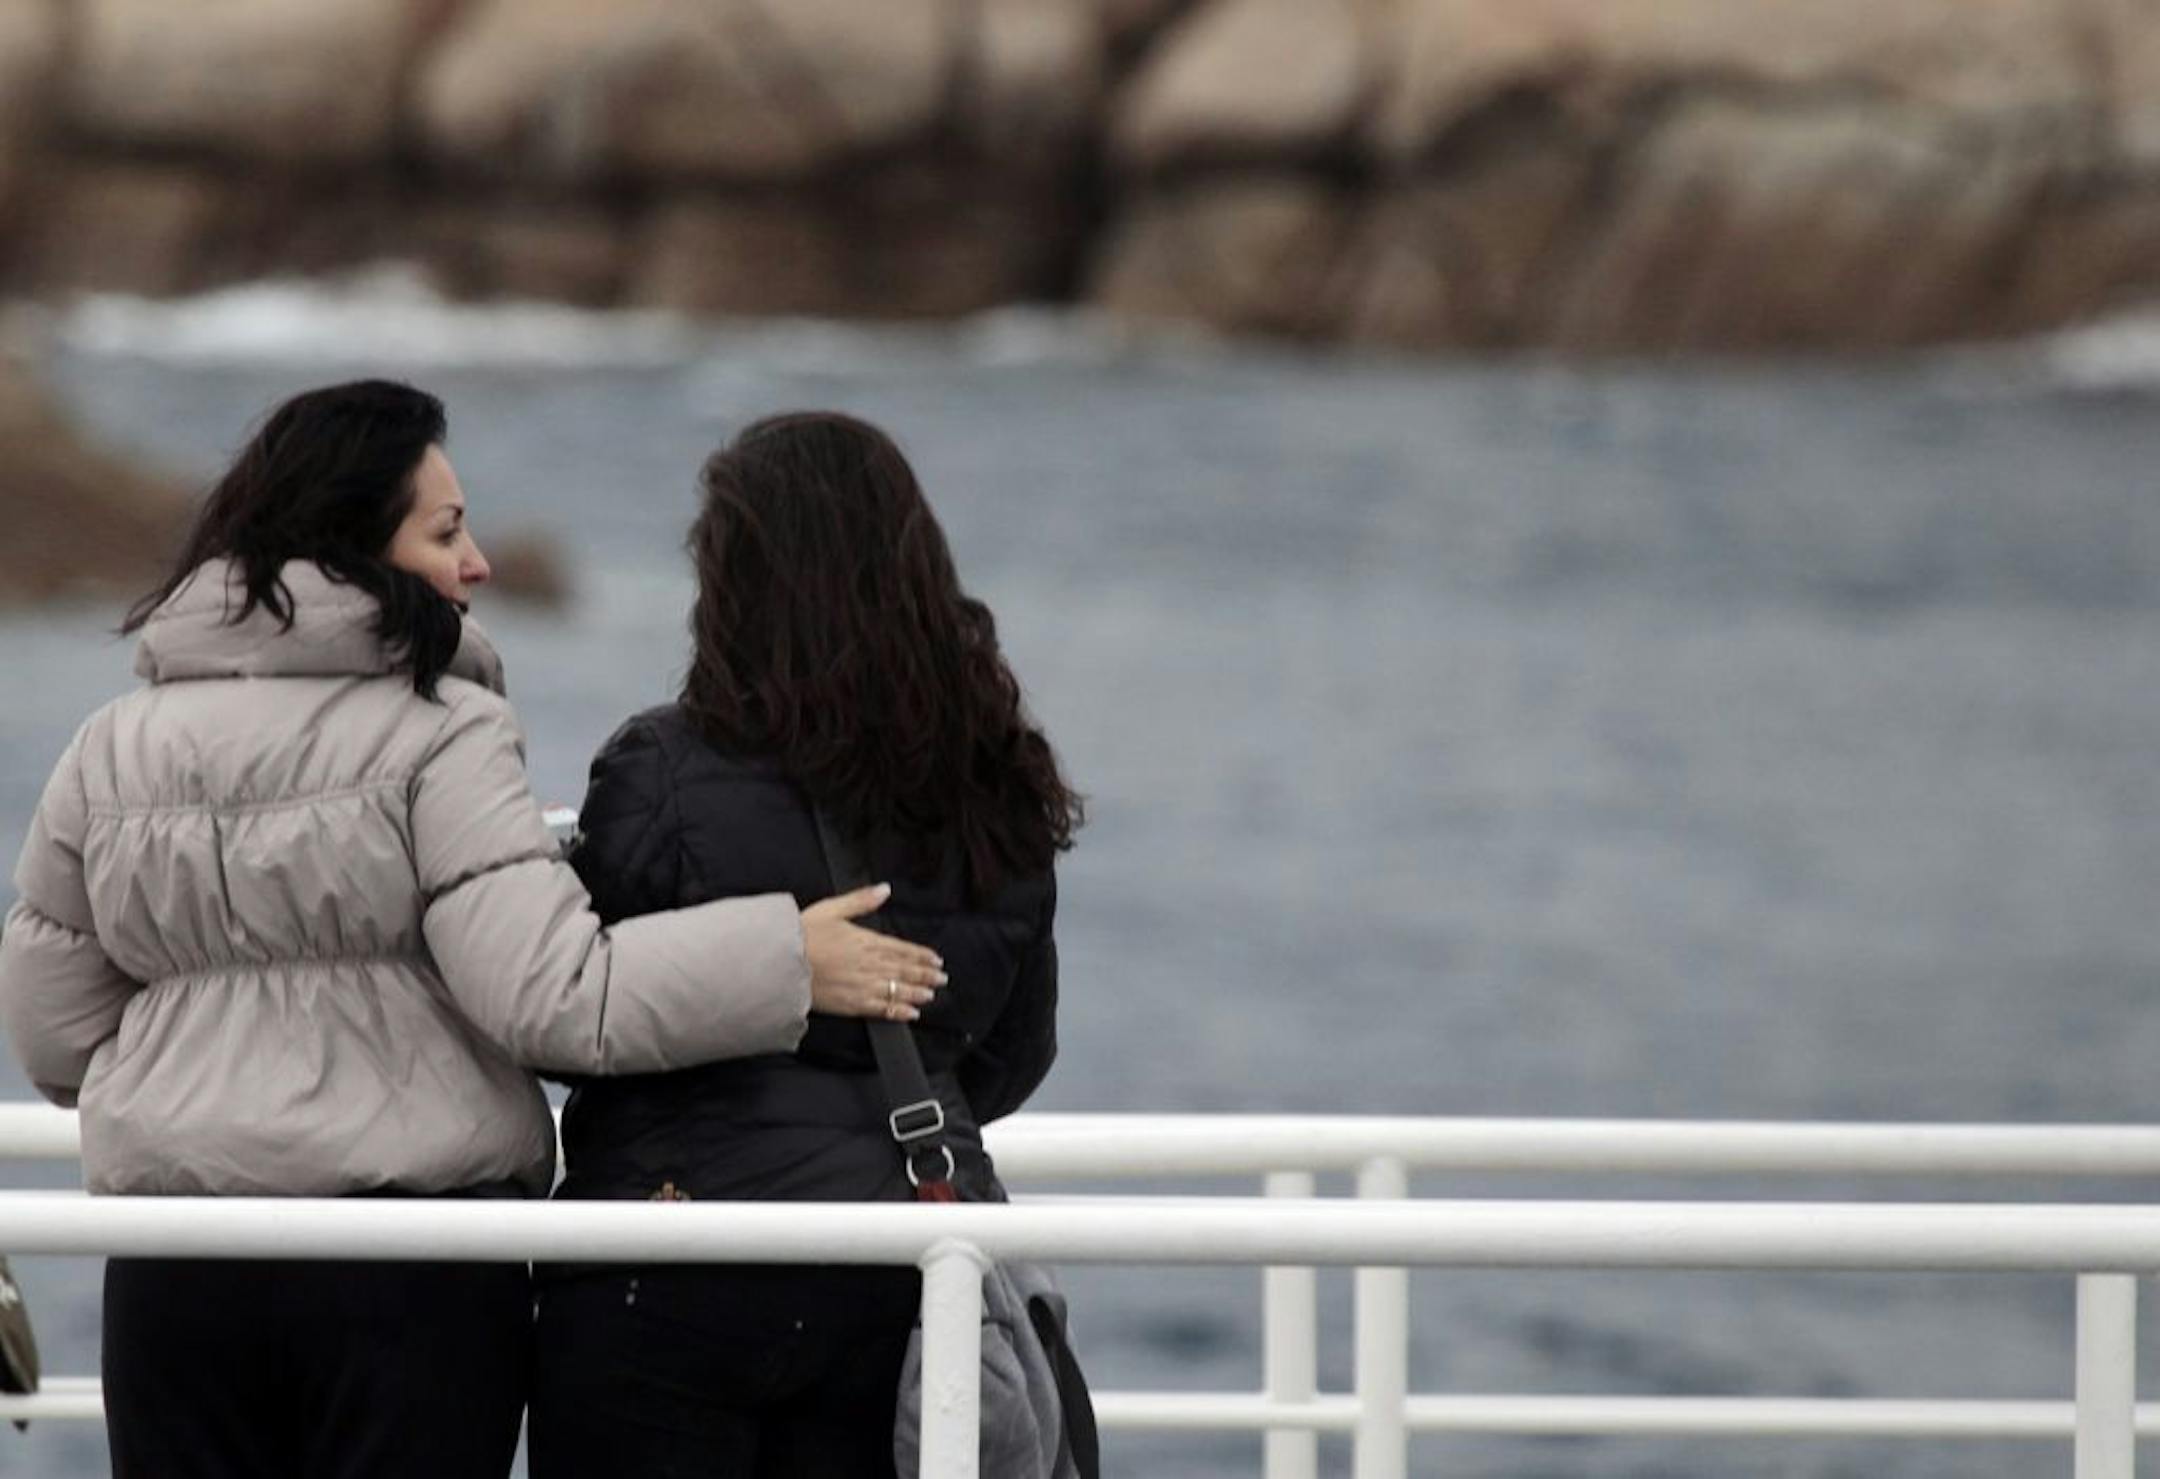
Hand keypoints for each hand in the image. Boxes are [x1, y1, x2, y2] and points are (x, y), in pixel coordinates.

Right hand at [801, 884, 945, 1020]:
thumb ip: (861, 900)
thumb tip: (884, 889)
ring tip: (931, 994)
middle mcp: (869, 964)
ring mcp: (862, 986)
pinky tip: (911, 1014)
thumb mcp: (831, 908)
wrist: (781, 963)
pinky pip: (882, 1009)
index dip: (921, 955)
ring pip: (898, 990)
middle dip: (926, 975)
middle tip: (941, 978)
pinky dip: (898, 1012)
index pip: (902, 949)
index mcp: (866, 940)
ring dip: (918, 992)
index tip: (935, 959)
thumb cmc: (802, 935)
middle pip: (905, 971)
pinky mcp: (851, 1004)